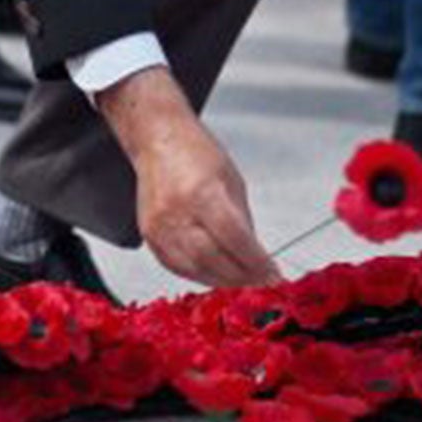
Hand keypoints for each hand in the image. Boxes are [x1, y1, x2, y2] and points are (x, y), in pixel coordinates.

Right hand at [96, 68, 283, 288]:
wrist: (158, 141)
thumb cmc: (194, 152)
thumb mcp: (232, 181)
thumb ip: (242, 221)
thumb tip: (254, 255)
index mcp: (202, 192)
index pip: (234, 239)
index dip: (257, 262)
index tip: (272, 273)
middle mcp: (177, 212)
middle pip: (213, 259)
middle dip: (242, 276)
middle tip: (260, 280)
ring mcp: (159, 226)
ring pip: (194, 269)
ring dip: (223, 280)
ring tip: (242, 279)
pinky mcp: (149, 236)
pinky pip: (176, 267)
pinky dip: (199, 275)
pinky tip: (215, 273)